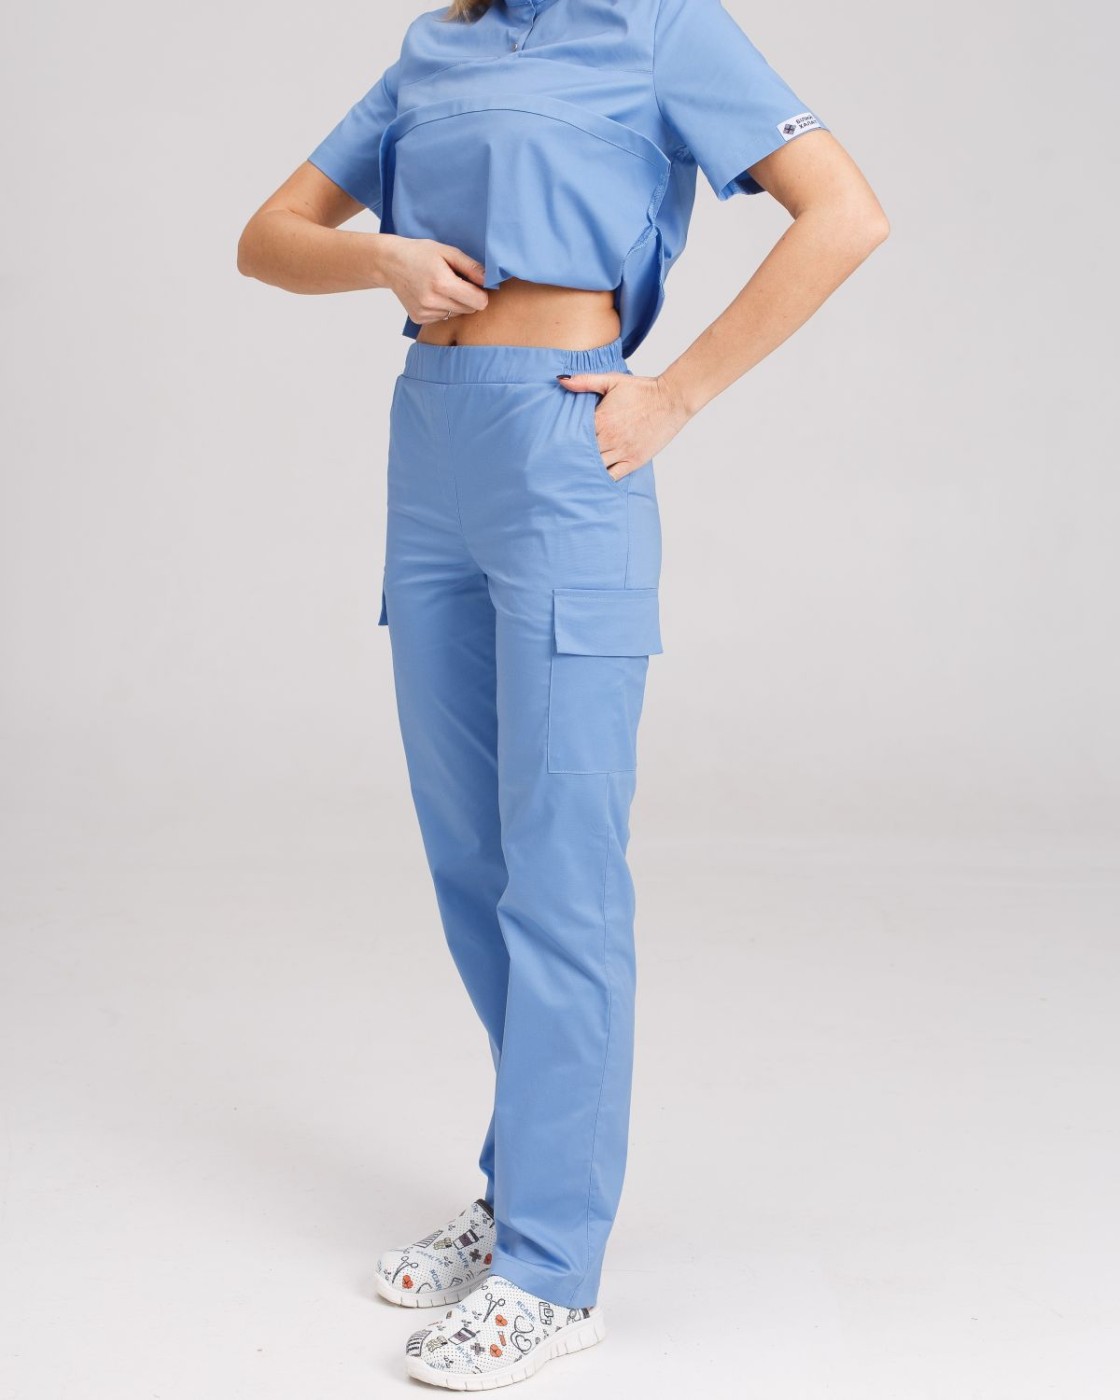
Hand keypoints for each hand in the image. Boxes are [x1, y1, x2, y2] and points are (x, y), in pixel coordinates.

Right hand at [380, 235, 489, 323]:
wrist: (390, 263)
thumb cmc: (420, 253)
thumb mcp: (447, 251)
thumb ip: (471, 266)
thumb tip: (490, 280)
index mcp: (442, 283)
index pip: (479, 302)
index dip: (481, 293)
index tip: (476, 284)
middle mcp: (433, 302)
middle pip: (470, 309)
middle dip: (469, 297)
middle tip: (456, 281)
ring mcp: (425, 312)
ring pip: (457, 314)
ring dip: (455, 302)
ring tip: (441, 286)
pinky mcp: (419, 318)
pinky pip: (443, 317)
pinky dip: (443, 307)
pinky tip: (431, 294)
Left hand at [557, 370, 692, 480]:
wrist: (671, 399)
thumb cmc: (641, 389)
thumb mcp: (612, 380)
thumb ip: (585, 381)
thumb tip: (561, 379)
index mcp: (600, 419)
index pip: (572, 435)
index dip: (562, 440)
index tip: (553, 444)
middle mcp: (609, 438)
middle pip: (581, 454)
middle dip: (570, 457)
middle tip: (557, 463)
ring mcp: (622, 451)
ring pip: (595, 467)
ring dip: (584, 469)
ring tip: (572, 472)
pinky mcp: (634, 460)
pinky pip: (613, 476)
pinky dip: (602, 479)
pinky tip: (593, 479)